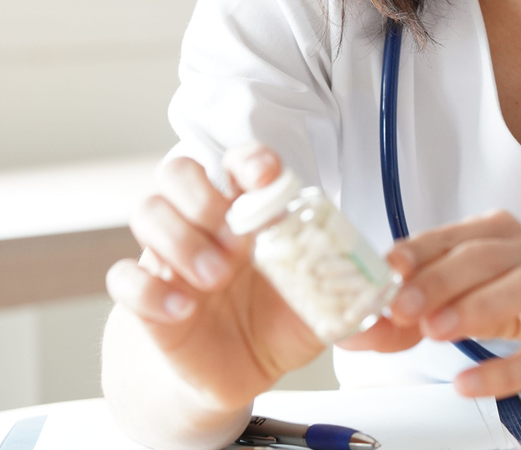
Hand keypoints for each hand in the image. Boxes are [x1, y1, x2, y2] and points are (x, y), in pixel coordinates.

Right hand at [105, 145, 325, 409]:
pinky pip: (123, 277)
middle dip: (203, 194)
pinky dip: (148, 288)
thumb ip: (345, 284)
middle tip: (235, 236)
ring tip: (215, 276)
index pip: (241, 163)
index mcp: (250, 214)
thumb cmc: (276, 321)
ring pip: (148, 213)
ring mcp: (169, 257)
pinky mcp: (143, 299)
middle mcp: (204, 224)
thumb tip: (389, 275)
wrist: (233, 370)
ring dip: (181, 239)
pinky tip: (182, 308)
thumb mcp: (319, 304)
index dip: (250, 159)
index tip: (265, 172)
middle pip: (179, 172)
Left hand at [340, 210, 520, 397]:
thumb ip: (412, 311)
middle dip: (440, 279)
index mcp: (498, 234)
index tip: (385, 270)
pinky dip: (505, 370)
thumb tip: (355, 330)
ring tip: (434, 331)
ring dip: (476, 305)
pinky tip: (469, 383)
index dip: (419, 252)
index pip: (453, 237)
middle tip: (401, 308)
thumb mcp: (466, 292)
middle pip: (485, 256)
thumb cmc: (519, 293)